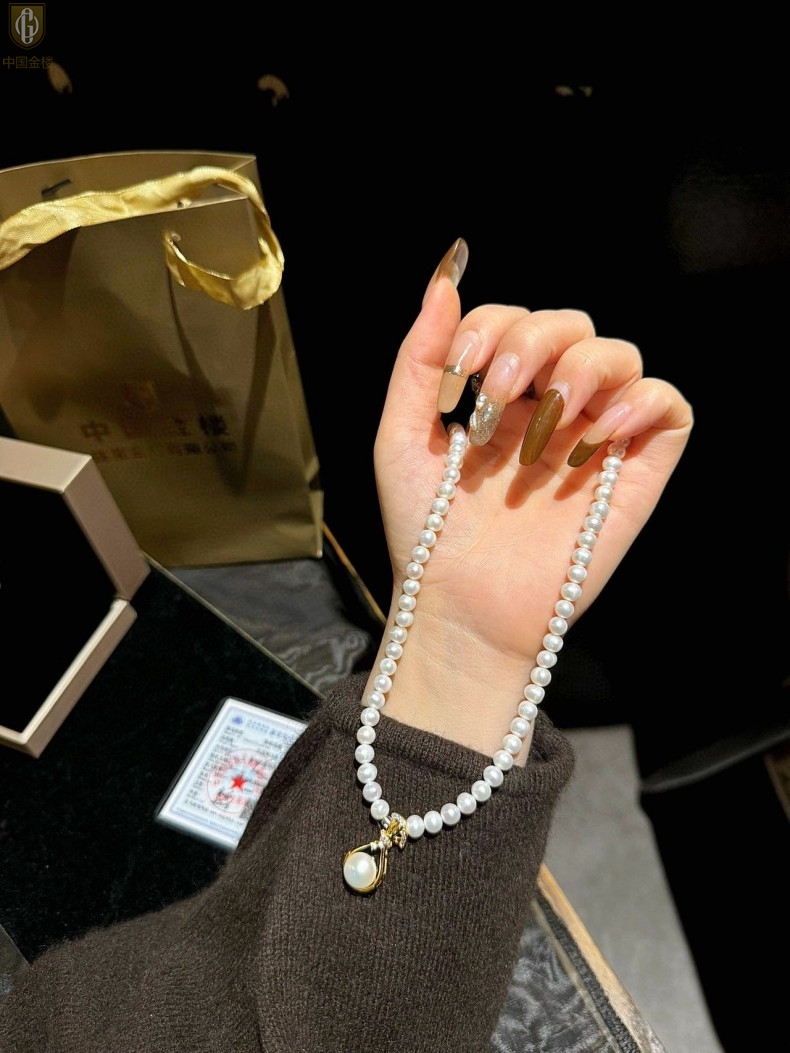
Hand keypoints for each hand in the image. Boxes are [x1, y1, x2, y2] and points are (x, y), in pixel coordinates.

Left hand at [368, 239, 692, 759]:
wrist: (459, 607)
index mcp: (499, 399)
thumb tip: (444, 274)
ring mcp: (594, 440)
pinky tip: (597, 431)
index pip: (514, 321)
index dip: (491, 325)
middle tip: (498, 391)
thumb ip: (420, 357)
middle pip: (572, 325)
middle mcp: (551, 411)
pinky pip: (669, 409)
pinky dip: (642, 401)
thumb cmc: (428, 532)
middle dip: (534, 339)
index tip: (460, 375)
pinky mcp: (634, 476)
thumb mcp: (402, 437)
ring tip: (548, 413)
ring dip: (584, 365)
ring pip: (622, 355)